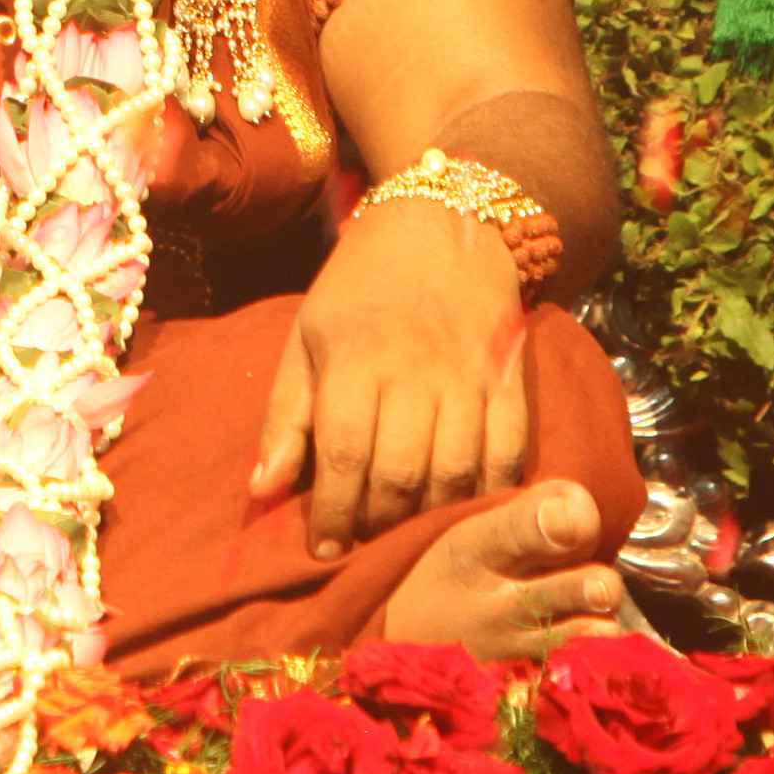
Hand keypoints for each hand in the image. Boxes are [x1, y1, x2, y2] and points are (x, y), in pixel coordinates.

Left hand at [252, 189, 534, 554]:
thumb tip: (261, 491)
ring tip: (408, 534)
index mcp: (355, 357)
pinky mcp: (512, 378)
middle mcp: (415, 369)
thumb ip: (286, 416)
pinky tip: (467, 511)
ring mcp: (470, 375)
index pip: (342, 455)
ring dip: (430, 518)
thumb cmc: (359, 285)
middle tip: (364, 545)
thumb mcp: (307, 335)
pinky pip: (509, 453)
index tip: (323, 552)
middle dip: (378, 524)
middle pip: (401, 473)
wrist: (439, 221)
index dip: (331, 514)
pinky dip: (491, 493)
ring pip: (456, 473)